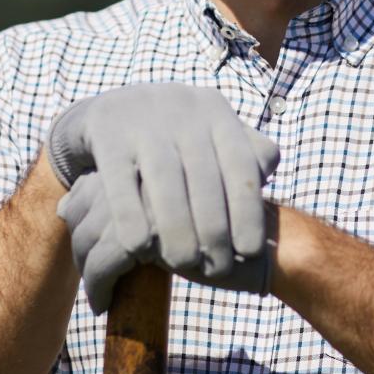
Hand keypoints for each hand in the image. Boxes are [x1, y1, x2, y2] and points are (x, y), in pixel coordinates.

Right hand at [46, 83, 278, 276]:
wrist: (113, 108)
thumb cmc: (175, 136)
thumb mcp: (210, 136)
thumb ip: (245, 154)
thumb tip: (266, 178)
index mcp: (216, 111)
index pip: (241, 164)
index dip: (247, 210)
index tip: (250, 250)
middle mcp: (184, 109)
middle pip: (204, 176)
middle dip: (214, 227)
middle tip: (217, 266)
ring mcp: (143, 118)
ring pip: (164, 179)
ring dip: (176, 227)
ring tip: (183, 264)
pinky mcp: (106, 131)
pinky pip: (119, 179)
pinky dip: (130, 214)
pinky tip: (139, 247)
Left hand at [56, 173, 273, 314]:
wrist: (270, 249)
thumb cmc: (219, 230)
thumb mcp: (169, 209)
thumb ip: (121, 198)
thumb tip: (62, 204)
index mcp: (152, 155)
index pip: (92, 188)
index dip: (84, 223)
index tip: (92, 253)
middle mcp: (146, 170)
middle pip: (86, 210)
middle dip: (82, 248)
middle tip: (92, 276)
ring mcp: (148, 200)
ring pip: (90, 236)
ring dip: (89, 271)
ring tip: (98, 294)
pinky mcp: (153, 234)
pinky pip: (105, 261)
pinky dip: (98, 287)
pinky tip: (103, 304)